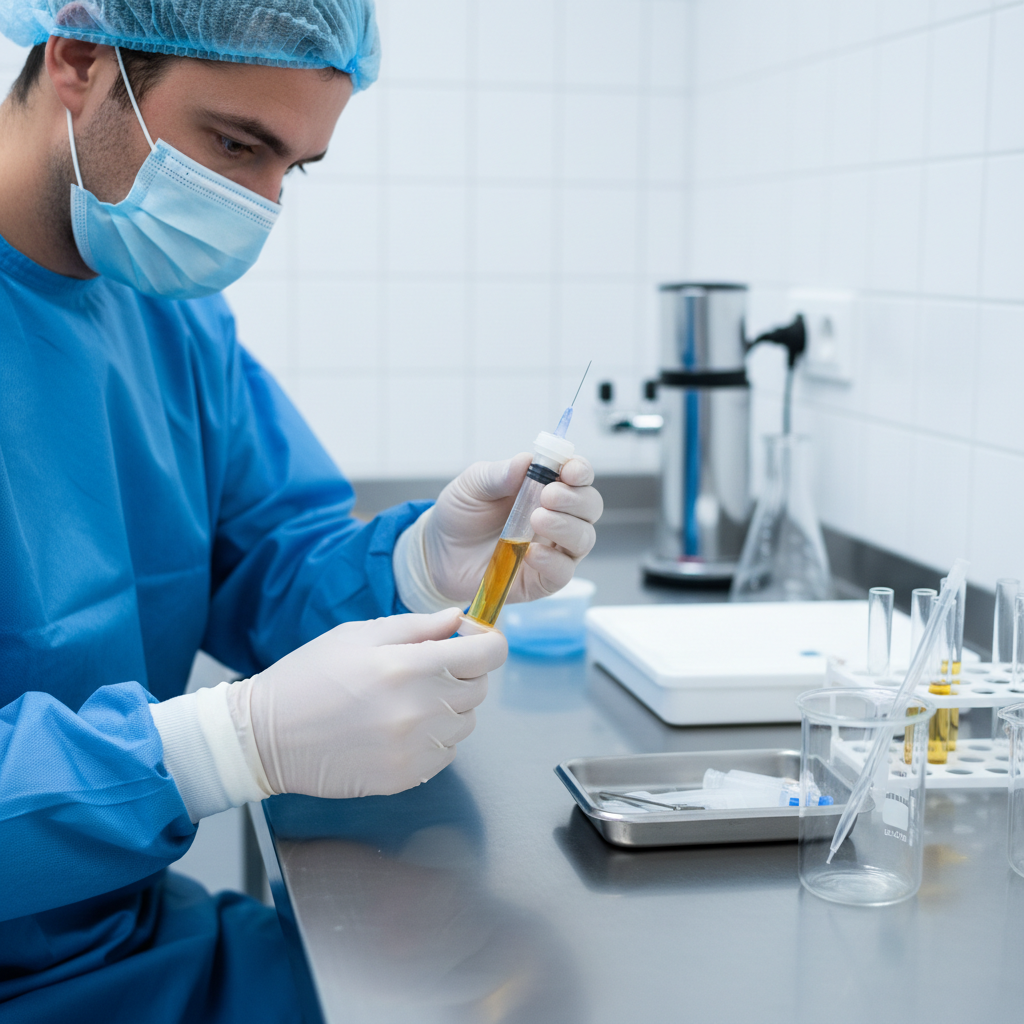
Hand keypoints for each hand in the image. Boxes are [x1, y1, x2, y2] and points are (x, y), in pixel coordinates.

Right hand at [244, 609, 506, 798]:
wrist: (266, 737)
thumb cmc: (309, 677)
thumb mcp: (358, 635)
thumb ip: (416, 626)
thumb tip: (457, 619)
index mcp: (407, 666)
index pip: (488, 656)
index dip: (488, 643)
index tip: (473, 641)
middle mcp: (418, 709)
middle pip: (480, 689)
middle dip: (464, 673)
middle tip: (429, 668)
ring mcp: (413, 748)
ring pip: (466, 723)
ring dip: (449, 708)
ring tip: (408, 700)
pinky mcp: (406, 776)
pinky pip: (446, 752)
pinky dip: (434, 738)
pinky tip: (400, 727)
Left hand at [423, 454, 602, 603]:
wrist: (439, 553)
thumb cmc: (462, 514)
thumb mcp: (473, 485)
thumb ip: (499, 474)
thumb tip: (526, 461)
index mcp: (546, 487)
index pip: (578, 475)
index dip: (580, 471)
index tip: (569, 471)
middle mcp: (558, 517)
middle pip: (590, 506)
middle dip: (575, 499)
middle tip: (547, 496)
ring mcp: (554, 549)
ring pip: (583, 538)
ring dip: (566, 527)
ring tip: (537, 520)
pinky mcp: (543, 579)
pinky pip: (563, 572)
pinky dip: (553, 561)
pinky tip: (532, 554)